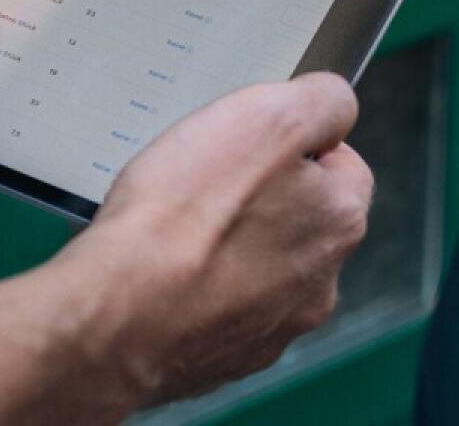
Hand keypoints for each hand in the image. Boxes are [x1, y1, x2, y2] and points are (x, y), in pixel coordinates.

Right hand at [55, 72, 372, 409]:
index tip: (245, 141)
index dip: (290, 141)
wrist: (117, 315)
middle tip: (200, 180)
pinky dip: (195, 289)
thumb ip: (321, 100)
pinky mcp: (226, 357)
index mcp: (339, 220)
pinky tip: (161, 272)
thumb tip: (334, 106)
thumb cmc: (182, 216)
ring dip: (226, 244)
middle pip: (297, 215)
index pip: (342, 161)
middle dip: (256, 194)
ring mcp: (272, 327)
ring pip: (257, 264)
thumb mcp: (265, 117)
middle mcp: (319, 283)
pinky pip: (217, 307)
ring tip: (172, 228)